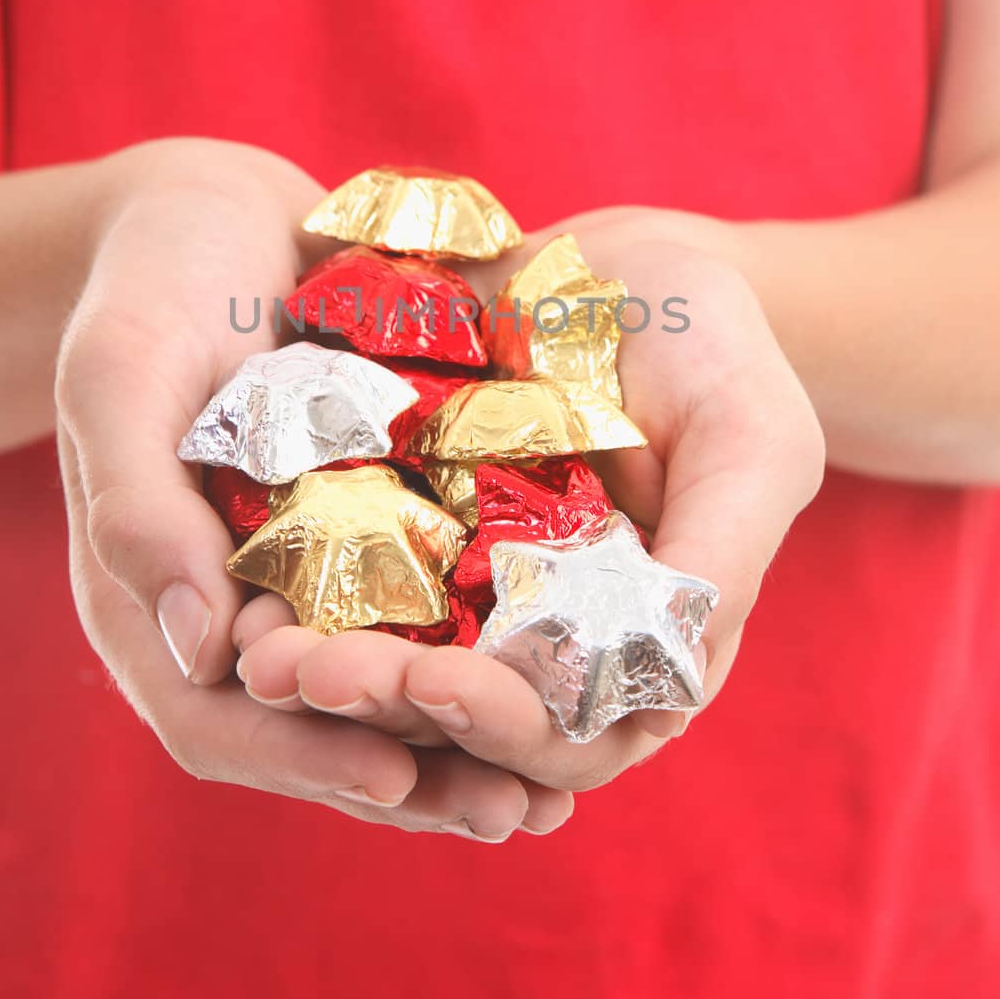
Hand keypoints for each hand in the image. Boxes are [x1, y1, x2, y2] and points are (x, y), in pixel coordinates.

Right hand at [56, 138, 572, 841]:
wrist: (213, 209)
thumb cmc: (149, 282)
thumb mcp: (120, 371)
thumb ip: (135, 505)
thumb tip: (199, 650)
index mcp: (149, 592)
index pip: (213, 717)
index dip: (301, 759)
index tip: (396, 778)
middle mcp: (228, 604)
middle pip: (312, 730)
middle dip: (410, 777)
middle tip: (515, 810)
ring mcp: (300, 571)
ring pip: (379, 684)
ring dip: (459, 739)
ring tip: (559, 777)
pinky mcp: (363, 527)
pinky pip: (422, 609)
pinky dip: (479, 649)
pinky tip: (560, 666)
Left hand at [234, 206, 824, 793]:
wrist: (620, 267)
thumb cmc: (713, 346)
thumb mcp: (750, 434)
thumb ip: (725, 549)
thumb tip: (674, 671)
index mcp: (644, 645)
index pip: (575, 731)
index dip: (504, 725)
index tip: (434, 680)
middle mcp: (553, 642)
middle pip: (468, 723)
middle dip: (389, 708)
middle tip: (305, 673)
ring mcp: (476, 594)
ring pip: (397, 673)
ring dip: (330, 680)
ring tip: (259, 653)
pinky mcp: (411, 538)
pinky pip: (348, 593)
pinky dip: (303, 610)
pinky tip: (249, 599)